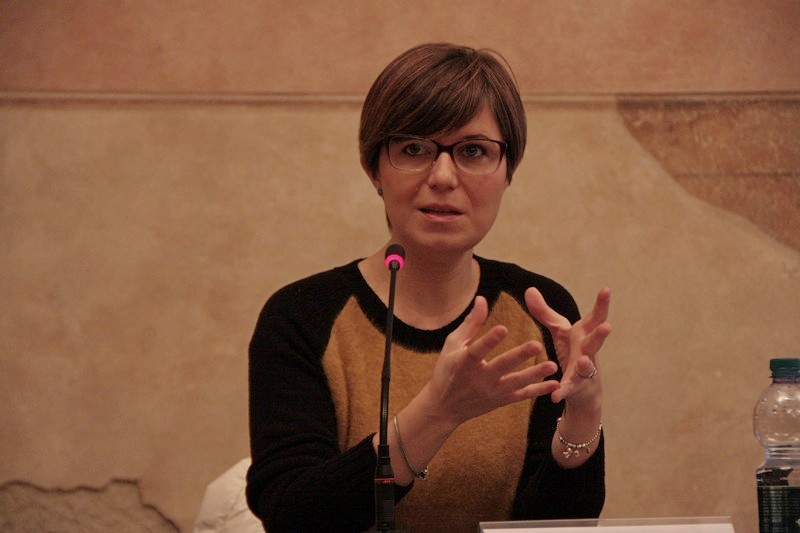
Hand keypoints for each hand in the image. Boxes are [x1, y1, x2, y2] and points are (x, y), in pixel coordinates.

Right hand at [423, 295, 559, 426]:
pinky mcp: (500, 401)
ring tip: (552, 365)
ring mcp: (491, 392)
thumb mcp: (453, 345)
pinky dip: (538, 391)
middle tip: (537, 344)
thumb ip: (471, 323)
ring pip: (516, 383)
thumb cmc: (447, 369)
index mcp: (464, 362)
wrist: (444, 407)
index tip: (503, 328)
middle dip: (520, 356)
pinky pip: (521, 396)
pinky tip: (554, 385)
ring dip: (535, 374)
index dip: (490, 340)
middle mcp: (479, 378)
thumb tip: (482, 299)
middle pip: (502, 366)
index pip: (478, 350)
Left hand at [525, 287, 611, 404]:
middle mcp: (588, 350)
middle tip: (607, 326)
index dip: (601, 304)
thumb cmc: (573, 353)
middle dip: (601, 334)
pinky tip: (555, 396)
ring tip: (584, 361)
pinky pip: (568, 388)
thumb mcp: (560, 331)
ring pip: (587, 366)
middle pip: (596, 341)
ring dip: (586, 364)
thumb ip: (545, 312)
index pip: (595, 317)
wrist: (583, 388)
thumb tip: (529, 289)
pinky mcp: (574, 386)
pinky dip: (562, 391)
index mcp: (584, 334)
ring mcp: (584, 370)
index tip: (606, 289)